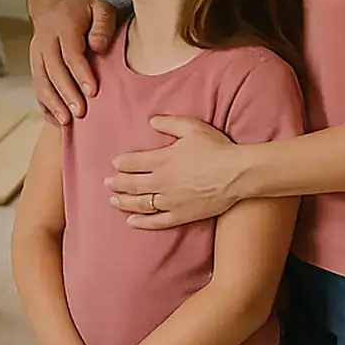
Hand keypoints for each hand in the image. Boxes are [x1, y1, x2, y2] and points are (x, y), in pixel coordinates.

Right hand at [28, 0, 118, 123]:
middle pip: (53, 70)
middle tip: (80, 112)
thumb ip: (103, 24)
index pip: (71, 53)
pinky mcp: (34, 65)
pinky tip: (56, 120)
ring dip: (53, 103)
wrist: (53, 5)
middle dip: (66, 93)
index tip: (93, 91)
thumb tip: (98, 47)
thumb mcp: (99, 7)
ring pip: (41, 81)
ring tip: (66, 122)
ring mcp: (36, 54)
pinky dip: (45, 105)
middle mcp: (45, 41)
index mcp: (63, 26)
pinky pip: (37, 86)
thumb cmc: (82, 10)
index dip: (81, 73)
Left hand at [107, 117, 242, 229]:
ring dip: (123, 202)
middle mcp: (161, 181)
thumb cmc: (217, 148)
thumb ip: (169, 123)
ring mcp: (170, 201)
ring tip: (113, 201)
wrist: (237, 174)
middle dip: (116, 183)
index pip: (132, 163)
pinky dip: (141, 222)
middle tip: (107, 183)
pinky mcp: (181, 215)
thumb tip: (151, 121)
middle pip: (131, 184)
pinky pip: (156, 221)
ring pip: (139, 203)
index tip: (114, 164)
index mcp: (162, 160)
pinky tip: (131, 222)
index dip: (121, 164)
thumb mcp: (192, 127)